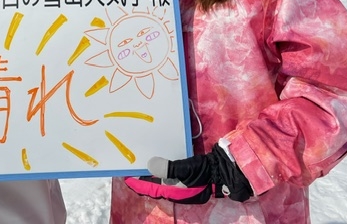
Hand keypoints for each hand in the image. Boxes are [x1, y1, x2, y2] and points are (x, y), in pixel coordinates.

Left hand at [124, 143, 252, 204]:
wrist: (222, 171)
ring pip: (157, 177)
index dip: (134, 181)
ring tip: (139, 158)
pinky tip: (156, 156)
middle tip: (130, 162)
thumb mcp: (186, 170)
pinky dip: (158, 166)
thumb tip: (150, 164)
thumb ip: (168, 168)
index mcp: (170, 191)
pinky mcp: (181, 176)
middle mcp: (171, 189)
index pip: (146, 188)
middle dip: (140, 174)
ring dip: (148, 170)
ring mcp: (176, 183)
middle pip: (149, 183)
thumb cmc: (204, 172)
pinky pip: (165, 172)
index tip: (124, 172)